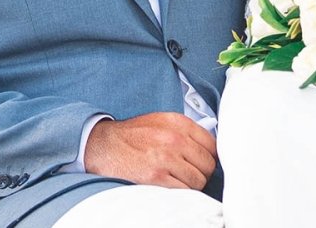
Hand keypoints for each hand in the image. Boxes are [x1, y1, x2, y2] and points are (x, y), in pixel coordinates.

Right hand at [83, 112, 216, 189]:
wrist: (102, 145)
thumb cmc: (132, 135)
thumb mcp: (160, 121)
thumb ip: (185, 131)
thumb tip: (209, 148)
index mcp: (178, 123)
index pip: (212, 145)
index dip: (209, 157)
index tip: (202, 162)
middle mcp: (174, 138)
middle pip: (208, 165)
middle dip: (201, 172)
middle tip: (188, 174)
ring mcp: (166, 158)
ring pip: (198, 181)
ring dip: (190, 185)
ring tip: (176, 180)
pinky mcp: (156, 177)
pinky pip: (184, 191)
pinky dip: (180, 192)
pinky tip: (169, 186)